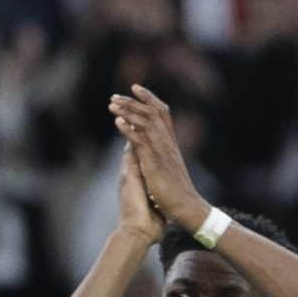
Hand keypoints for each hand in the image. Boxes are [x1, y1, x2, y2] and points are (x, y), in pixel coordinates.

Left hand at [109, 84, 207, 232]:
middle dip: (133, 102)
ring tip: (112, 104)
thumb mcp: (166, 168)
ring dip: (128, 112)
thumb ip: (157, 154)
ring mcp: (161, 152)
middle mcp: (167, 143)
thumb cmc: (176, 192)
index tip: (135, 88)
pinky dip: (128, 129)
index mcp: (170, 143)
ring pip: (145, 123)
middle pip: (152, 113)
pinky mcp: (154, 163)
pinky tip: (117, 121)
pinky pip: (141, 141)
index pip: (161, 113)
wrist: (185, 208)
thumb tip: (145, 146)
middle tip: (115, 95)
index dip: (149, 99)